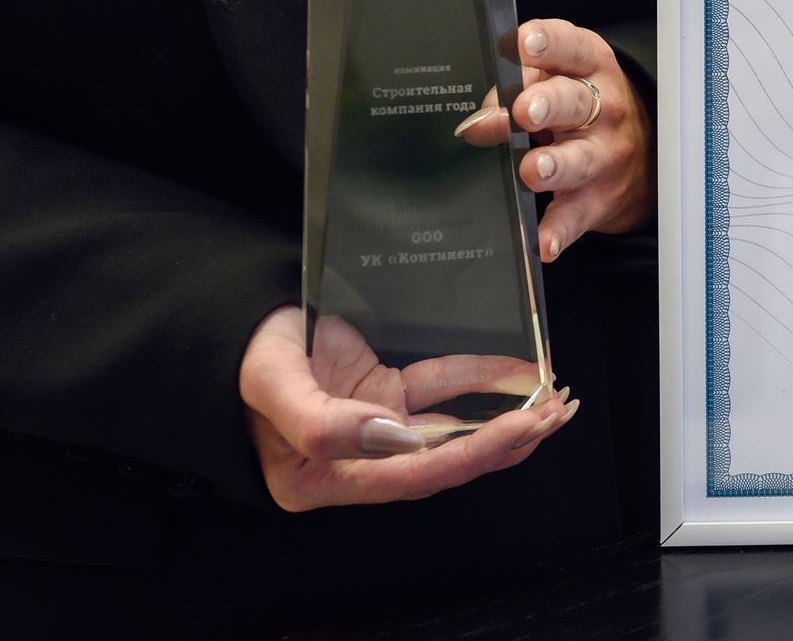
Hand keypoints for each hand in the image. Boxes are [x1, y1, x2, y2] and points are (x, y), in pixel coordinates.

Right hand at [239, 306, 575, 511]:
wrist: (227, 323)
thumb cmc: (238, 359)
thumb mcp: (272, 386)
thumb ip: (323, 421)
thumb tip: (393, 437)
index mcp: (321, 477)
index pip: (412, 475)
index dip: (471, 454)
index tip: (519, 430)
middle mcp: (354, 460)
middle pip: (444, 459)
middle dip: (506, 439)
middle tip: (556, 415)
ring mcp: (374, 424)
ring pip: (453, 426)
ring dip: (505, 413)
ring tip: (555, 401)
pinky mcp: (385, 391)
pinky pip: (442, 386)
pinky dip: (482, 375)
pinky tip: (522, 369)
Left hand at [456, 17, 654, 262]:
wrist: (643, 155)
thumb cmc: (583, 108)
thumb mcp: (557, 82)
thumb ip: (514, 90)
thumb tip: (478, 121)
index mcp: (590, 67)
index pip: (571, 48)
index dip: (548, 44)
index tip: (524, 43)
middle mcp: (603, 108)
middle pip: (576, 103)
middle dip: (549, 105)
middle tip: (524, 111)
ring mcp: (604, 155)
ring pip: (580, 159)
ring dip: (554, 165)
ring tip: (531, 169)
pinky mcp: (598, 199)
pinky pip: (577, 216)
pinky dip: (560, 231)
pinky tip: (544, 242)